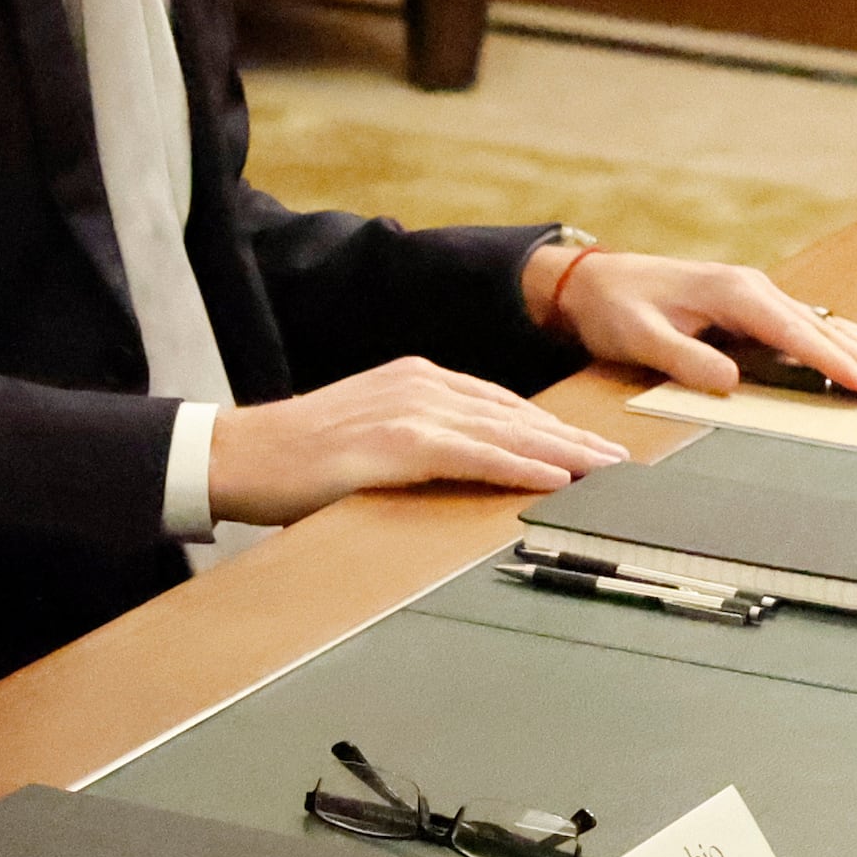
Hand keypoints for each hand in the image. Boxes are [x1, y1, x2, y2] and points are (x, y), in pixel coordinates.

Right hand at [209, 356, 626, 526]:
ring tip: (607, 473)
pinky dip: (521, 466)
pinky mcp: (398, 443)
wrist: (235, 453)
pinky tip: (557, 479)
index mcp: (411, 378)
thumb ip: (413, 438)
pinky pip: (476, 456)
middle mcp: (418, 384)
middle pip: (515, 413)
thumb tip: (459, 464)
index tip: (589, 447)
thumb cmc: (293, 456)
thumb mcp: (364, 433)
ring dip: (564, 454)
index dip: (550, 427)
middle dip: (572, 439)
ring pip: (507, 432)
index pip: (500, 403)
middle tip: (621, 462)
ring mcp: (409, 410)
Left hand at [528, 246, 856, 394]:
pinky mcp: (754, 307)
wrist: (590, 282)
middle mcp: (754, 289)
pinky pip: (811, 326)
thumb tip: (731, 381)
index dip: (830, 360)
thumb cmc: (613, 307)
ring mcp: (758, 296)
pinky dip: (848, 341)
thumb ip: (684, 358)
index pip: (793, 332)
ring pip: (826, 326)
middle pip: (823, 328)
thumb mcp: (638, 335)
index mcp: (732, 293)